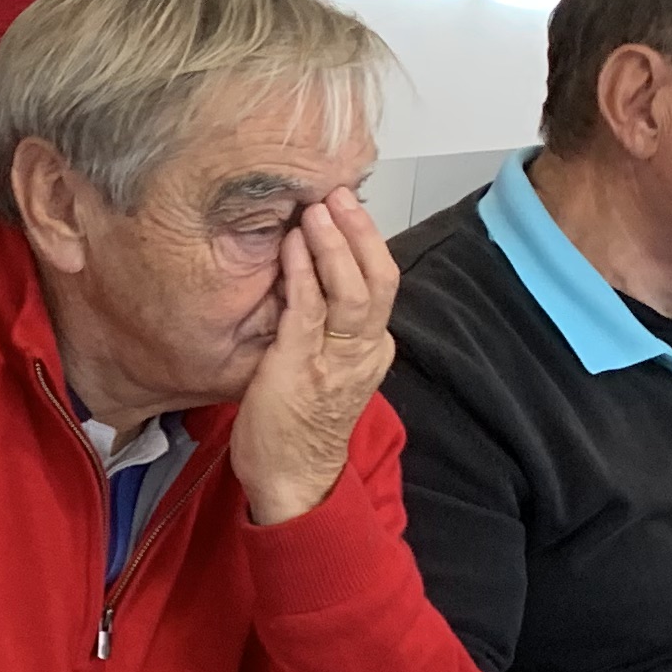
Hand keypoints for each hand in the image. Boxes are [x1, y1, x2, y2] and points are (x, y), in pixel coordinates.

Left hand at [228, 186, 396, 526]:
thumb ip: (325, 325)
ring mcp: (336, 360)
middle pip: (379, 279)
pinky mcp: (300, 368)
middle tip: (339, 193)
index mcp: (372, 348)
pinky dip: (302, 272)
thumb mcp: (325, 366)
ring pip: (351, 290)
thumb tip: (309, 275)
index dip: (367, 241)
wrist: (292, 479)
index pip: (381, 283)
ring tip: (317, 209)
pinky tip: (291, 245)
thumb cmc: (299, 422)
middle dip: (360, 232)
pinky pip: (308, 310)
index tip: (348, 207)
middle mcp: (364, 350)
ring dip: (333, 244)